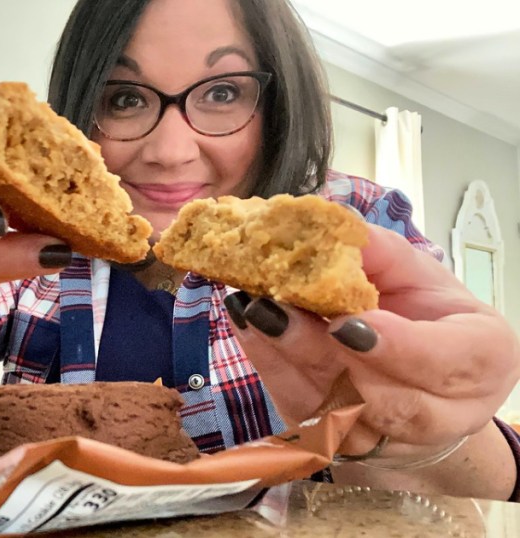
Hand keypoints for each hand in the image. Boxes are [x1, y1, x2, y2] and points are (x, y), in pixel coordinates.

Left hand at [224, 224, 519, 458]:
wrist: (424, 383)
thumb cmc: (427, 318)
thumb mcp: (419, 276)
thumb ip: (382, 254)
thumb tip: (333, 228)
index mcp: (480, 361)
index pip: (442, 364)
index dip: (393, 348)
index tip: (344, 322)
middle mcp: (440, 413)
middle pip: (379, 400)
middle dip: (320, 355)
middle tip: (274, 308)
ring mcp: (386, 439)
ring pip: (331, 414)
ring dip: (283, 360)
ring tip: (251, 309)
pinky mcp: (338, 445)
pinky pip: (299, 416)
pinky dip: (269, 369)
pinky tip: (247, 327)